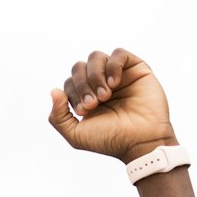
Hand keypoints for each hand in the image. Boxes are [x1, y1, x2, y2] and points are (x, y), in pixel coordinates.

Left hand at [49, 47, 175, 162]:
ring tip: (106, 95)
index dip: (72, 93)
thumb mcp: (76, 136)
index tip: (84, 111)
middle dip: (82, 84)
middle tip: (94, 103)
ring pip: (96, 57)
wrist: (141, 142)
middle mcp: (100, 84)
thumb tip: (54, 91)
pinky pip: (118, 54)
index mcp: (86, 97)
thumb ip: (58, 117)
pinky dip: (112, 66)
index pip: (69, 82)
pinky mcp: (135, 68)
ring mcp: (117, 75)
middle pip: (79, 67)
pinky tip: (114, 83)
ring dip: (95, 75)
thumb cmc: (111, 140)